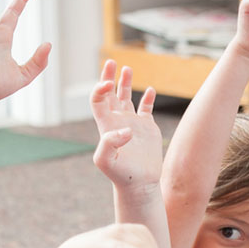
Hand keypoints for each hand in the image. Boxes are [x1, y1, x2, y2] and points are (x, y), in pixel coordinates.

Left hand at [91, 61, 162, 191]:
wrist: (139, 185)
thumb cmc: (121, 176)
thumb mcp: (107, 162)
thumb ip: (109, 143)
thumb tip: (125, 129)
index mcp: (105, 125)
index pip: (98, 100)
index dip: (101, 88)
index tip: (109, 83)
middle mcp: (117, 121)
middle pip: (109, 94)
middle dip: (108, 77)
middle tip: (110, 61)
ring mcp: (132, 123)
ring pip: (126, 97)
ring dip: (125, 83)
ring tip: (126, 68)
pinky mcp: (147, 128)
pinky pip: (146, 108)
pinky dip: (148, 98)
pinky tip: (150, 90)